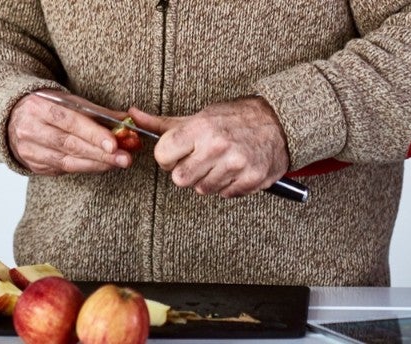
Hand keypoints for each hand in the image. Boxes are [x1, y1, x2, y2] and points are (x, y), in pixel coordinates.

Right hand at [7, 92, 131, 175]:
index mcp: (38, 107)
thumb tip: (127, 121)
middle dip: (100, 153)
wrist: (12, 120)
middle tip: (124, 158)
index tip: (115, 143)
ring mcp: (29, 150)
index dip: (93, 134)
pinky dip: (85, 168)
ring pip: (66, 161)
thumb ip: (96, 112)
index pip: (69, 122)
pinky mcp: (33, 165)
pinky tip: (101, 165)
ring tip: (117, 163)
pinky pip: (63, 169)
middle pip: (69, 144)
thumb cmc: (46, 108)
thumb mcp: (67, 101)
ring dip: (96, 163)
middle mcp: (29, 129)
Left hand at [128, 97, 289, 197]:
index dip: (167, 157)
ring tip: (219, 163)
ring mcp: (237, 164)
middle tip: (199, 160)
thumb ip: (162, 123)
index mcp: (200, 128)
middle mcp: (218, 146)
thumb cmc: (233, 118)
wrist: (278, 121)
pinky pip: (225, 194)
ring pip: (202, 189)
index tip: (177, 153)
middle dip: (186, 171)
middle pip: (180, 179)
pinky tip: (233, 170)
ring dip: (207, 179)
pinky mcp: (252, 179)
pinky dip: (227, 186)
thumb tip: (132, 116)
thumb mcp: (196, 116)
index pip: (163, 156)